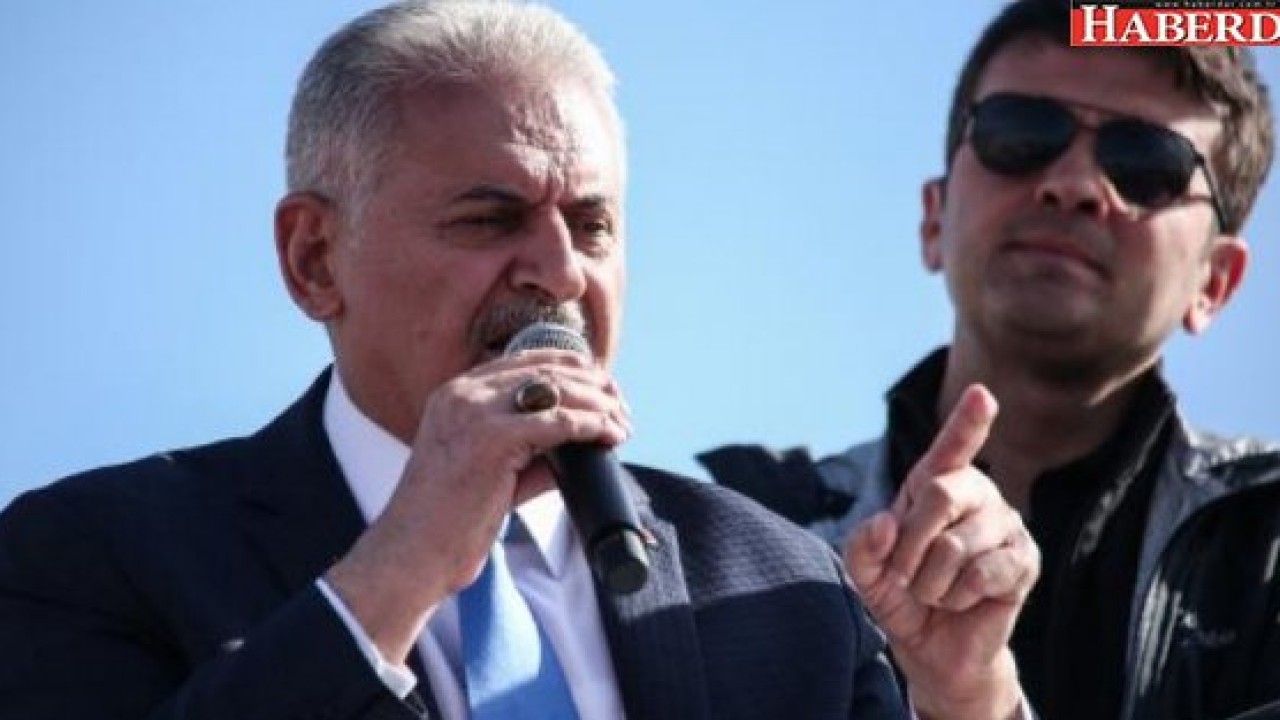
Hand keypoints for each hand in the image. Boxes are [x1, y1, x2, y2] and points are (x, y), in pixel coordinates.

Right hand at [326, 350, 630, 662]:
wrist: (414, 552)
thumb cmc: (451, 518)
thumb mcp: (493, 467)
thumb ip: (533, 445)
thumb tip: (586, 438)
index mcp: (458, 392)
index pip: (530, 358)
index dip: (577, 369)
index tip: (606, 391)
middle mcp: (463, 393)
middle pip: (549, 369)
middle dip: (596, 386)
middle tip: (623, 409)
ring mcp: (474, 412)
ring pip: (558, 389)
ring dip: (601, 406)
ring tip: (623, 425)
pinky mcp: (490, 438)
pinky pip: (558, 422)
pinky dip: (592, 426)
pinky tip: (610, 436)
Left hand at [845, 384, 1037, 719]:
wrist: (931, 648)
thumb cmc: (899, 596)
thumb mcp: (865, 571)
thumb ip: (862, 545)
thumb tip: (887, 522)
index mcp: (936, 484)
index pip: (951, 449)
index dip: (968, 422)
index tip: (982, 394)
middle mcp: (977, 495)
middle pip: (940, 493)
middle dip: (909, 544)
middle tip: (904, 575)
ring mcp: (1005, 526)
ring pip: (957, 544)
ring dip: (932, 580)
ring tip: (935, 591)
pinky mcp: (1025, 561)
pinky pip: (984, 572)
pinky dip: (958, 595)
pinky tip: (962, 600)